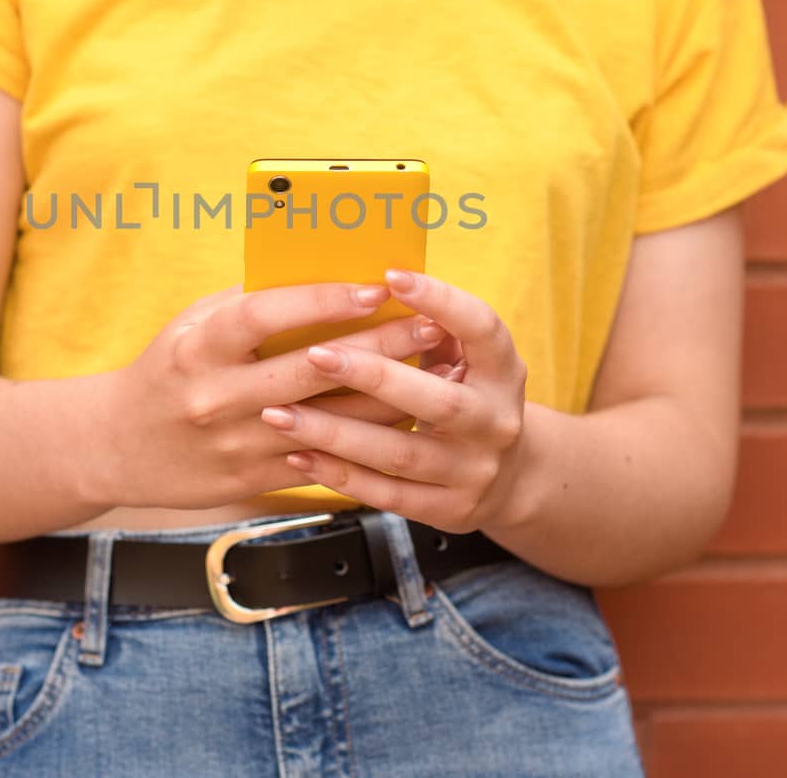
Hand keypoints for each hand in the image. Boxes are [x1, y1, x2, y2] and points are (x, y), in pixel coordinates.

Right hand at [95, 282, 447, 510]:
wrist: (116, 445)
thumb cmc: (167, 371)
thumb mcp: (191, 325)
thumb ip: (247, 303)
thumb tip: (320, 271)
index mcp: (198, 348)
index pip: (266, 315)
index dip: (323, 299)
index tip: (374, 287)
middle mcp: (216, 397)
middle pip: (312, 368)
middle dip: (379, 345)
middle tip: (428, 325)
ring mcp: (235, 443)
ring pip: (329, 421)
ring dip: (387, 396)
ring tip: (431, 373)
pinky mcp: (252, 479)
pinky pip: (322, 460)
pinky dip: (365, 438)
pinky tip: (401, 419)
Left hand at [257, 269, 527, 534]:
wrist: (507, 478)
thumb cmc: (464, 394)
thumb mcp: (464, 358)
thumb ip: (426, 328)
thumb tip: (361, 280)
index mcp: (504, 370)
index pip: (481, 328)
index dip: (442, 300)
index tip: (391, 275)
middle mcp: (496, 422)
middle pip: (436, 400)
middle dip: (372, 375)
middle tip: (315, 354)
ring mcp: (474, 471)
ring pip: (398, 453)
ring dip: (335, 433)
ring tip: (279, 413)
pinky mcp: (448, 510)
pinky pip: (386, 494)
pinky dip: (339, 475)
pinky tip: (297, 455)